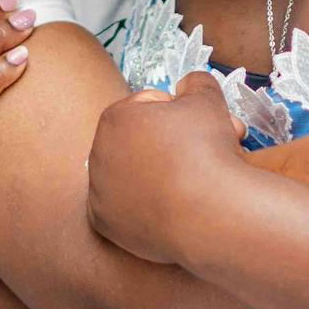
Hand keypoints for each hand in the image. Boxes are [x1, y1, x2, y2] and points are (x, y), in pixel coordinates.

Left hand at [86, 72, 246, 264]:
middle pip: (138, 142)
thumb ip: (196, 83)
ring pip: (132, 177)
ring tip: (189, 182)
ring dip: (157, 174)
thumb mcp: (207, 98)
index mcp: (114, 118)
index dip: (178, 113)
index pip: (147, 107)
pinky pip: (128, 211)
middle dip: (168, 144)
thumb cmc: (206, 149)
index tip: (197, 127)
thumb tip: (189, 84)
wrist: (211, 212)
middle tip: (199, 153)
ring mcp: (99, 193)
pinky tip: (172, 207)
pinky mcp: (107, 226)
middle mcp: (98, 154)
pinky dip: (147, 207)